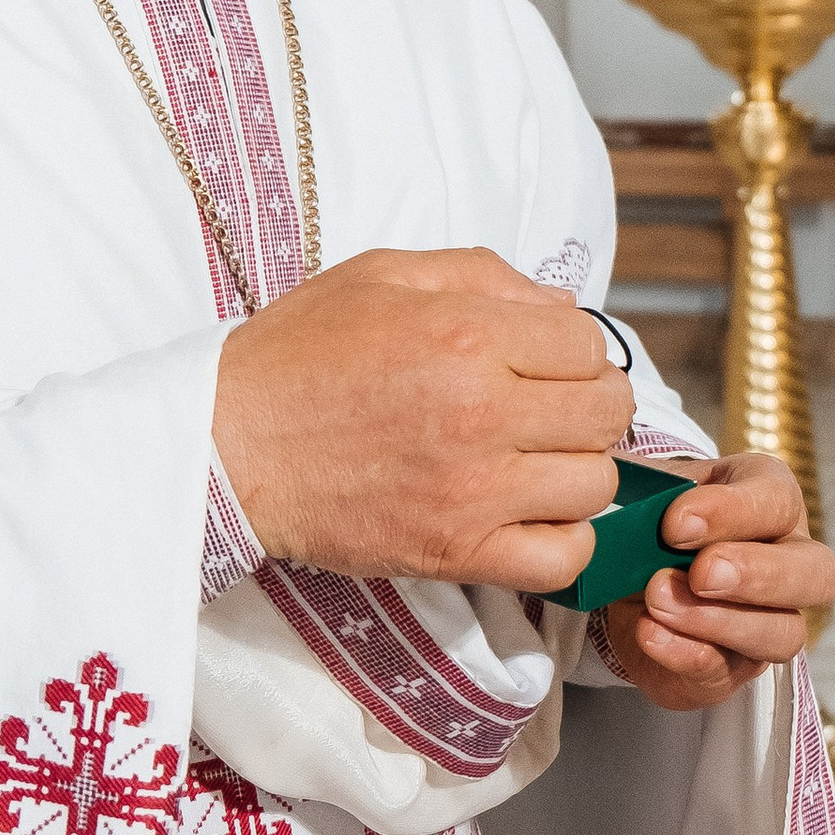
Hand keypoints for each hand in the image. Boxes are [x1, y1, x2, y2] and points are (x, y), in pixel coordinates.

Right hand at [212, 247, 632, 586]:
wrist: (227, 446)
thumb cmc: (297, 357)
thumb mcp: (382, 277)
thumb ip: (483, 276)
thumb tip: (565, 308)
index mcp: (466, 334)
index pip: (588, 343)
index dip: (573, 349)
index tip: (543, 361)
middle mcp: (482, 410)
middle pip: (607, 412)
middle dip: (587, 404)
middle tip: (547, 409)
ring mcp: (474, 490)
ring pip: (595, 484)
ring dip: (575, 471)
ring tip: (532, 462)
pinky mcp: (457, 551)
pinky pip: (563, 559)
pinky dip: (563, 542)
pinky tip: (529, 517)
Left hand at [599, 452, 834, 710]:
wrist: (629, 574)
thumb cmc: (655, 517)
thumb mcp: (650, 491)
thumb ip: (645, 492)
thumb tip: (615, 487)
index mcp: (770, 498)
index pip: (778, 501)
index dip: (732, 513)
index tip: (674, 523)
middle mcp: (789, 560)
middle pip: (817, 573)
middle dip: (757, 574)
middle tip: (701, 574)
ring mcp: (771, 621)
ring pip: (784, 634)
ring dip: (719, 622)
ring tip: (658, 603)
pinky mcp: (735, 668)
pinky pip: (727, 671)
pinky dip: (686, 654)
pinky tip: (650, 634)